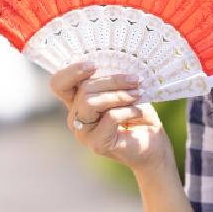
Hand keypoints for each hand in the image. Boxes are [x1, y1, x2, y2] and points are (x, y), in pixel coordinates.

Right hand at [49, 63, 172, 172]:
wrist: (153, 145)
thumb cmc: (138, 115)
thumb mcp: (125, 91)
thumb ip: (113, 82)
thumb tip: (115, 67)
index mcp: (78, 100)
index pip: (59, 84)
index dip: (71, 72)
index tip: (93, 66)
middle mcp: (76, 116)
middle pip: (83, 89)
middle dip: (112, 81)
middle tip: (136, 80)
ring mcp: (83, 132)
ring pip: (90, 102)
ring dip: (119, 95)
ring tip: (138, 95)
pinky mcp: (96, 143)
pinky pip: (109, 117)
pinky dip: (128, 110)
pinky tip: (139, 112)